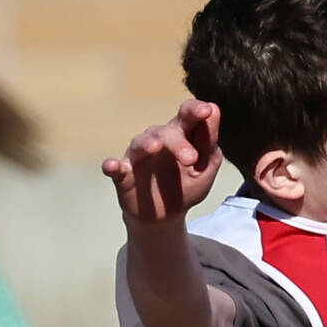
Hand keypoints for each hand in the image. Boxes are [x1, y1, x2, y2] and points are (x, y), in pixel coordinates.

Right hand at [103, 99, 225, 226]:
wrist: (167, 216)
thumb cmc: (188, 184)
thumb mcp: (206, 167)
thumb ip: (210, 142)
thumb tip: (214, 111)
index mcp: (181, 134)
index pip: (187, 114)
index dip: (195, 110)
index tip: (207, 110)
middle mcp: (158, 139)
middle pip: (166, 132)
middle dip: (179, 143)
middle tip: (191, 159)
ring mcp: (139, 156)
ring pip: (141, 143)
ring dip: (148, 144)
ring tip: (156, 148)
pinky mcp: (123, 175)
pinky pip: (115, 168)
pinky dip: (112, 166)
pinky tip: (112, 166)